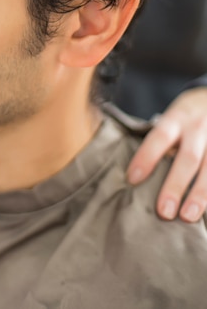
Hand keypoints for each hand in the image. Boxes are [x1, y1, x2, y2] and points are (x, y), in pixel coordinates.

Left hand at [127, 87, 206, 221]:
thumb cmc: (186, 117)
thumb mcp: (172, 118)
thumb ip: (161, 141)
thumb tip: (135, 174)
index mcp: (177, 118)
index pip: (159, 136)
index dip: (146, 157)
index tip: (132, 179)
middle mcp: (198, 128)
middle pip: (188, 158)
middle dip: (175, 185)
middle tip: (163, 211)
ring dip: (200, 195)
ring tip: (187, 216)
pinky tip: (206, 212)